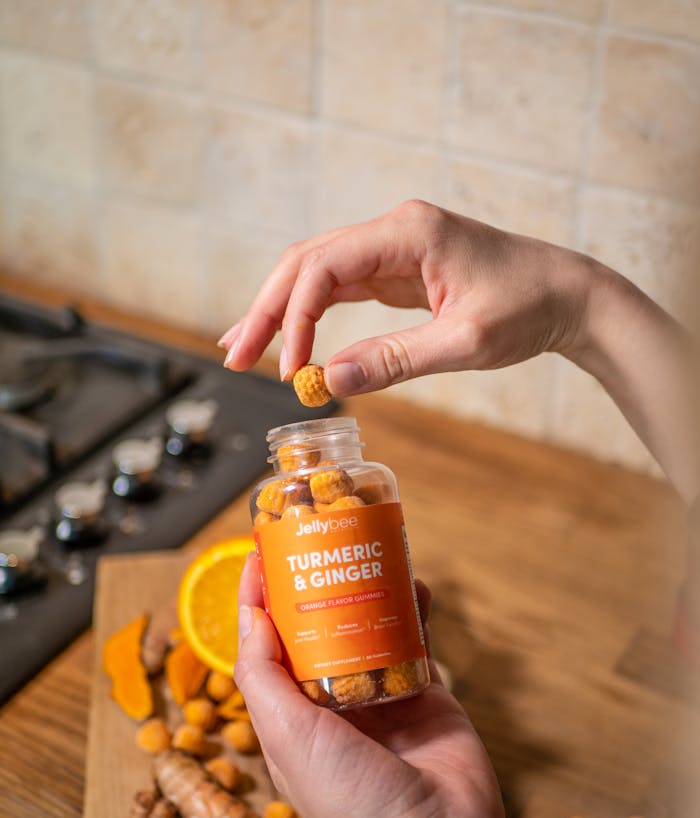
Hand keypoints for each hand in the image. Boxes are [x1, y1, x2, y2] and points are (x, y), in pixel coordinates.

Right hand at [219, 198, 592, 395]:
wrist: (567, 295)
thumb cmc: (528, 308)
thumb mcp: (464, 342)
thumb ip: (395, 360)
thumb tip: (330, 381)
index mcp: (408, 232)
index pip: (325, 265)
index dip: (295, 317)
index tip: (290, 368)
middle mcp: (393, 230)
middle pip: (306, 262)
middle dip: (267, 309)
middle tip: (235, 356)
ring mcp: (392, 247)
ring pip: (316, 272)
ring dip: (278, 310)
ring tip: (242, 348)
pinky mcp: (396, 269)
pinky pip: (340, 288)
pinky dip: (309, 314)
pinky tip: (287, 339)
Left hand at [234, 554, 511, 817]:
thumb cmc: (349, 797)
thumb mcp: (284, 732)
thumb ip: (261, 673)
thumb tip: (250, 615)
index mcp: (290, 714)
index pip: (266, 644)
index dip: (259, 598)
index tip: (260, 555)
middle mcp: (332, 702)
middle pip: (319, 628)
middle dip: (317, 583)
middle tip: (320, 542)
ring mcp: (379, 695)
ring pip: (368, 626)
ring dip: (367, 588)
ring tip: (367, 552)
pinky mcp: (423, 692)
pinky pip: (414, 640)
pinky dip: (414, 609)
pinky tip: (414, 583)